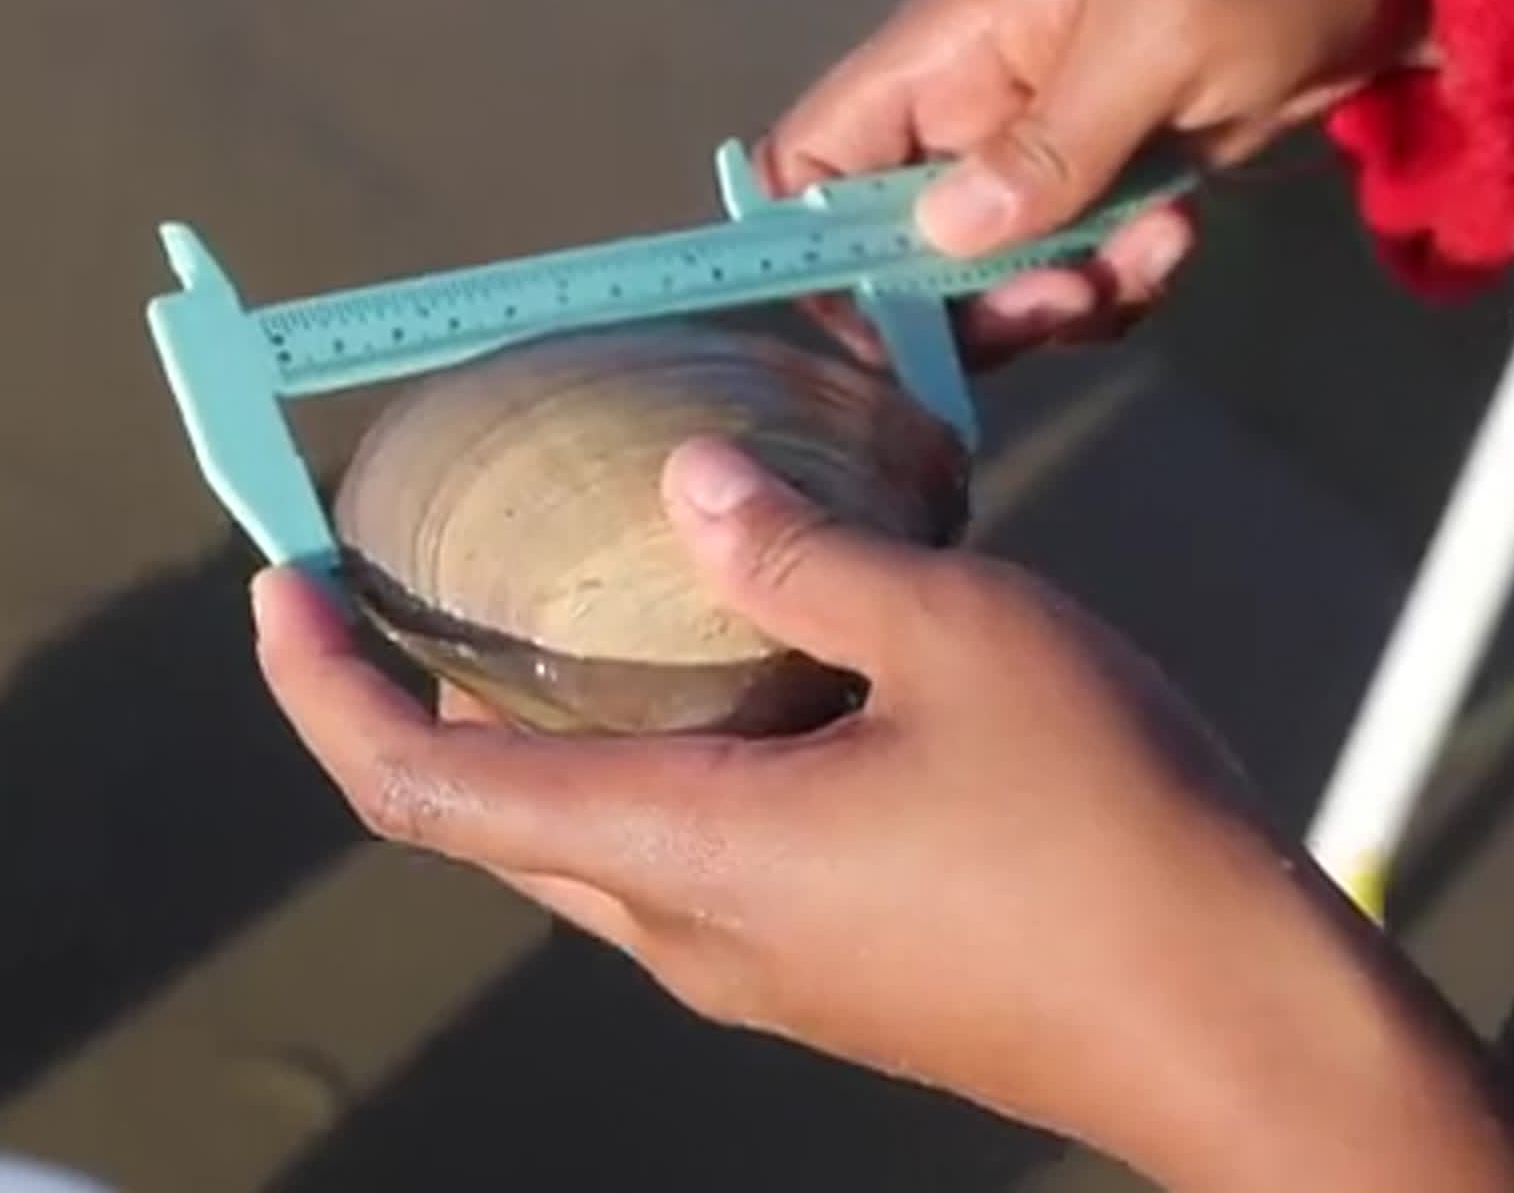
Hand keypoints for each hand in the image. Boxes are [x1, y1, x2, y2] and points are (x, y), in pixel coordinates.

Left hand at [251, 438, 1513, 1191]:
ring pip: (575, 840)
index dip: (319, 691)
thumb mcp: (961, 635)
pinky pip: (669, 857)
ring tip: (533, 595)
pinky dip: (628, 759)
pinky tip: (703, 667)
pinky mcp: (817, 968)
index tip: (273, 587)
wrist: (1240, 1030)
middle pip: (478, 819)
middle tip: (386, 569)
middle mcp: (686, 929)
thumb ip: (801, 554)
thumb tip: (687, 482)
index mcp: (684, 851)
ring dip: (520, 732)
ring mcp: (750, 965)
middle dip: (402, 699)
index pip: (418, 788)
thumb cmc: (1113, 832)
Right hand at [765, 0, 1429, 366]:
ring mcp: (1031, 166)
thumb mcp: (1160, 36)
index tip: (883, 319)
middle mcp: (965, 119)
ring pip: (982, 285)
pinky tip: (1175, 240)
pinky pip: (1063, 286)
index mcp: (945, 54)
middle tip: (1065, 297)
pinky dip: (1114, 290)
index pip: (811, 160)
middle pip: (892, 251)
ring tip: (1152, 249)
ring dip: (1060, 297)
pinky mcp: (1093, 206)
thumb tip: (944, 235)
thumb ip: (1054, 138)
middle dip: (970, 300)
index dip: (814, 247)